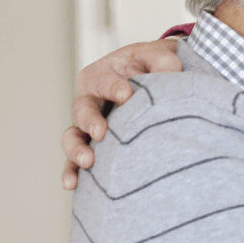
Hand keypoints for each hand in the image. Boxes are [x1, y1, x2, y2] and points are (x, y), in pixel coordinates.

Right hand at [60, 38, 182, 188]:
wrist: (157, 79)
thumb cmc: (153, 66)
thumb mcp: (158, 56)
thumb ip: (164, 62)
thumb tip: (171, 74)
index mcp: (100, 74)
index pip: (102, 81)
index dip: (113, 88)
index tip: (127, 96)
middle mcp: (89, 100)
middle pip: (81, 110)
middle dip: (90, 122)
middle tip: (102, 133)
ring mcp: (90, 125)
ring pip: (74, 137)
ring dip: (76, 151)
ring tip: (88, 162)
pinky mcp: (95, 145)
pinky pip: (78, 160)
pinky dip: (73, 171)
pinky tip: (72, 185)